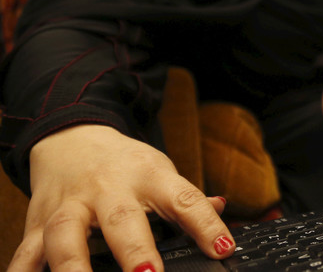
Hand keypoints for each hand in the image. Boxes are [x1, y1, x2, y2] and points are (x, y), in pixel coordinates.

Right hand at [9, 124, 233, 271]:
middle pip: (121, 218)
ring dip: (74, 266)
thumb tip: (221, 208)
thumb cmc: (126, 165)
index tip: (224, 249)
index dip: (206, 225)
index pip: (184, 200)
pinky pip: (26, 250)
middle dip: (134, 249)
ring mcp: (70, 205)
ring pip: (66, 234)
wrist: (73, 138)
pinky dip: (23, 271)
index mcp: (149, 176)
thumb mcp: (162, 172)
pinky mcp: (38, 221)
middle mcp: (108, 188)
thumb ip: (189, 200)